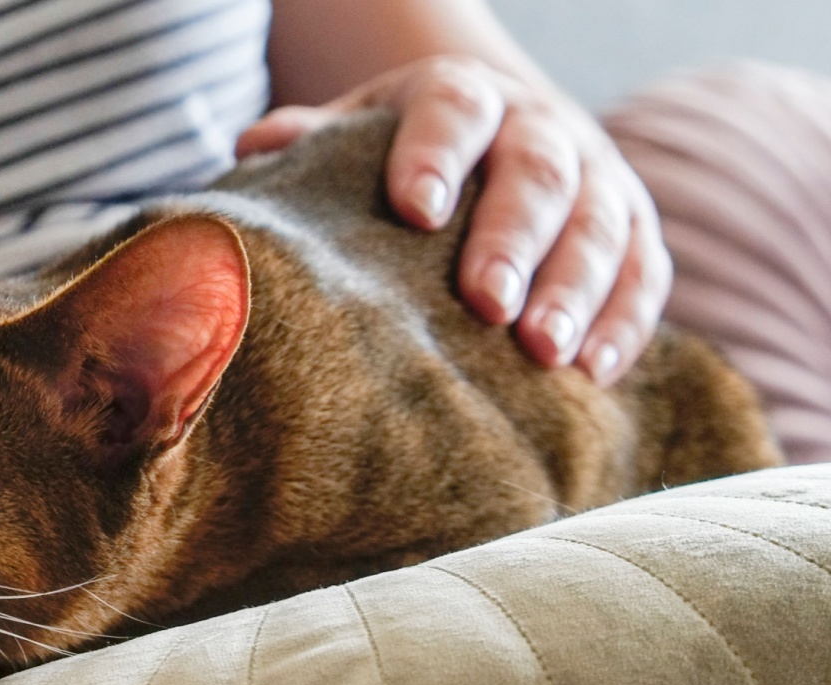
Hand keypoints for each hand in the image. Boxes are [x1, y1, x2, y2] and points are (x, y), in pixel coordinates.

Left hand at [237, 56, 671, 384]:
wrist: (493, 140)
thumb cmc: (401, 159)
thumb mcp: (357, 138)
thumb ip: (315, 143)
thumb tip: (255, 145)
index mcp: (462, 96)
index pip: (454, 111)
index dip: (435, 154)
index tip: (414, 211)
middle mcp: (539, 126)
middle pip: (538, 173)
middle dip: (515, 238)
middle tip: (488, 302)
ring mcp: (597, 176)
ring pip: (601, 223)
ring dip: (577, 288)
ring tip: (545, 352)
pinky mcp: (636, 231)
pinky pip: (645, 273)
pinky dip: (625, 322)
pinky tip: (593, 373)